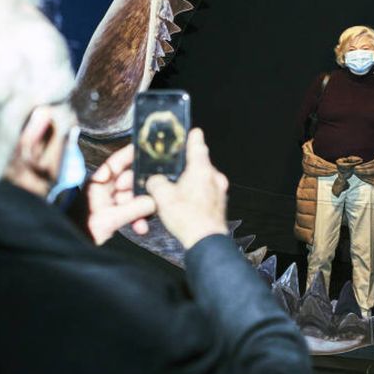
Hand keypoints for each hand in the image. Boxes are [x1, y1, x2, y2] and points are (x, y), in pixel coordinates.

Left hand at [85, 143, 156, 244]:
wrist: (71, 247)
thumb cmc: (81, 230)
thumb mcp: (108, 219)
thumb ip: (132, 209)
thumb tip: (153, 201)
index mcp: (98, 182)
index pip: (117, 162)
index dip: (131, 154)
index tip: (147, 150)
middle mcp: (105, 189)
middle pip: (130, 181)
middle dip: (142, 191)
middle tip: (154, 196)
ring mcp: (109, 201)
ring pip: (133, 198)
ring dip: (141, 209)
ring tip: (143, 221)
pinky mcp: (113, 214)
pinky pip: (130, 211)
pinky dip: (137, 219)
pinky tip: (140, 228)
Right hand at [146, 128, 228, 249]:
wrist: (205, 242)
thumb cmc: (188, 219)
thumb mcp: (162, 197)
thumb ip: (155, 182)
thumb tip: (154, 181)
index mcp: (201, 169)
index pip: (197, 143)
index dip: (191, 136)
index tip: (191, 131)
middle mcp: (214, 177)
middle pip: (200, 162)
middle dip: (187, 164)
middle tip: (176, 166)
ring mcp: (219, 191)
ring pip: (203, 178)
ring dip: (192, 180)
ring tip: (178, 188)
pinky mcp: (220, 204)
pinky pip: (207, 192)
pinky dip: (197, 193)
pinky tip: (186, 203)